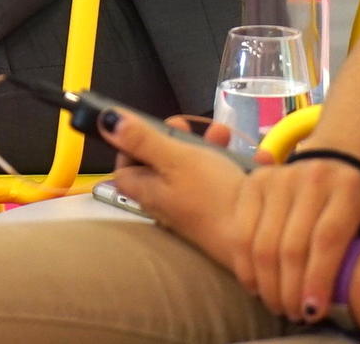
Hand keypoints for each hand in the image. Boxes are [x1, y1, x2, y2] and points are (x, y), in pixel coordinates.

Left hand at [103, 113, 250, 266]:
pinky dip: (235, 164)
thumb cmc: (209, 196)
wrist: (255, 240)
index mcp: (148, 190)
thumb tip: (103, 120)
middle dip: (177, 137)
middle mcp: (167, 201)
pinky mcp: (222, 208)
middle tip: (188, 123)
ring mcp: (195, 206)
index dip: (131, 144)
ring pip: (196, 167)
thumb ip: (142, 139)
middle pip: (162, 163)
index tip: (147, 126)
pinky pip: (224, 179)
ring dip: (209, 145)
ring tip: (224, 133)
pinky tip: (255, 157)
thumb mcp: (174, 159)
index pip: (125, 168)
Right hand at [230, 150, 359, 323]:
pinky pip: (242, 234)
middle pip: (293, 246)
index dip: (318, 279)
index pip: (328, 238)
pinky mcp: (254, 182)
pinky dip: (246, 268)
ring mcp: (279, 177)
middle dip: (291, 290)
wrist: (327, 169)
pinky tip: (256, 288)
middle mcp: (312, 175)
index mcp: (347, 186)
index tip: (314, 313)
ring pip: (264, 244)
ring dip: (268, 285)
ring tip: (279, 306)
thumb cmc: (356, 205)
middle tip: (296, 316)